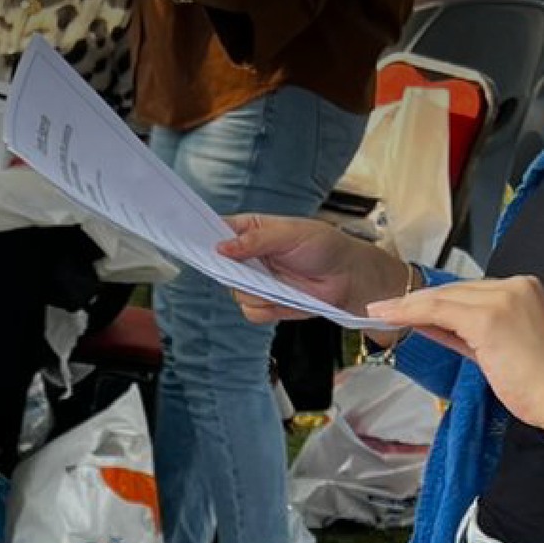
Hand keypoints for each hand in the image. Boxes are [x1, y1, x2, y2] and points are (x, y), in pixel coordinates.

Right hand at [216, 213, 410, 325]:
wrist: (347, 278)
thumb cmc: (325, 246)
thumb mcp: (292, 234)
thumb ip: (256, 240)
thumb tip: (222, 247)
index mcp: (251, 230)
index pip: (218, 231)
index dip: (204, 237)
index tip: (196, 243)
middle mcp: (249, 257)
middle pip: (220, 267)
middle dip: (231, 271)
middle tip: (249, 269)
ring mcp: (255, 282)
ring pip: (235, 293)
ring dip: (256, 291)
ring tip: (281, 281)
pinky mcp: (265, 304)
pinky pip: (250, 312)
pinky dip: (265, 308)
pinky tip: (283, 298)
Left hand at [363, 274, 543, 461]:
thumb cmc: (533, 381)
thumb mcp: (493, 349)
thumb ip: (464, 333)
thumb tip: (429, 324)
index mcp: (520, 290)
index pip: (465, 292)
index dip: (430, 300)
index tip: (400, 306)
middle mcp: (513, 286)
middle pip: (452, 291)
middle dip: (413, 300)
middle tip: (379, 307)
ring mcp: (502, 298)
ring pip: (442, 298)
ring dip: (405, 305)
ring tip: (376, 311)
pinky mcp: (489, 317)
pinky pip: (439, 310)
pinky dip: (410, 313)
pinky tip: (388, 316)